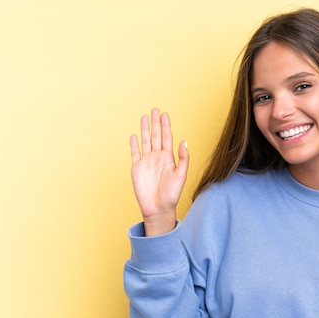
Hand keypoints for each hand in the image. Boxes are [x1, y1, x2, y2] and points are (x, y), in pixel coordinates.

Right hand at [130, 108, 188, 235]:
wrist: (158, 208)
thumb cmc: (172, 194)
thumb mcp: (181, 175)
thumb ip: (183, 158)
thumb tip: (184, 141)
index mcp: (168, 158)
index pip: (166, 137)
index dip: (166, 126)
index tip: (165, 114)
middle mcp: (157, 157)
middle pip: (155, 136)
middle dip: (155, 123)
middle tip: (155, 110)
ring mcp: (146, 162)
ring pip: (145, 141)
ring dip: (145, 129)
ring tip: (145, 117)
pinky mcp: (137, 168)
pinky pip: (135, 153)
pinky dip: (134, 144)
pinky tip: (135, 135)